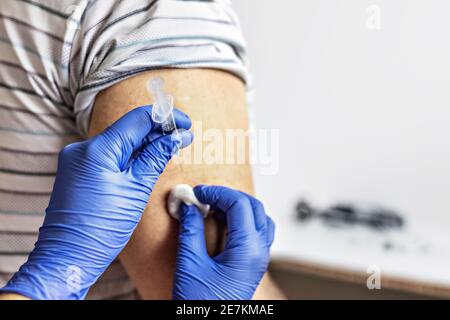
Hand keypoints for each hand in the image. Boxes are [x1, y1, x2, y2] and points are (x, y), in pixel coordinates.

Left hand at [1, 106, 192, 299]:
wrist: (68, 258)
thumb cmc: (100, 228)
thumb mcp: (136, 190)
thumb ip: (156, 158)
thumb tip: (178, 137)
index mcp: (96, 150)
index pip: (137, 120)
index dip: (165, 118)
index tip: (185, 123)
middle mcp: (82, 148)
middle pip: (127, 129)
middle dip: (157, 132)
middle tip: (183, 138)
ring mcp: (78, 160)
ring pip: (119, 142)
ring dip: (144, 145)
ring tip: (170, 150)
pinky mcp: (79, 171)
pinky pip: (108, 156)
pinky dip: (129, 157)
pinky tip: (147, 162)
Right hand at [173, 186, 274, 299]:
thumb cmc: (202, 305)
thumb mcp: (191, 264)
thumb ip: (190, 230)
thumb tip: (188, 205)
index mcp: (248, 250)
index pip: (239, 204)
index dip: (217, 192)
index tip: (198, 192)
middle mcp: (259, 252)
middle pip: (252, 206)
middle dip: (227, 196)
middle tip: (204, 196)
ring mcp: (259, 258)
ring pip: (258, 217)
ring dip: (237, 206)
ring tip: (213, 207)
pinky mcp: (253, 264)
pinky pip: (256, 232)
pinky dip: (242, 220)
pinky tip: (223, 223)